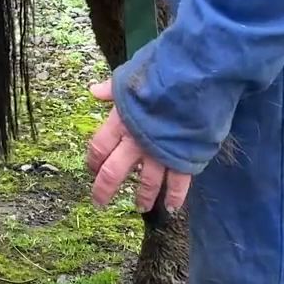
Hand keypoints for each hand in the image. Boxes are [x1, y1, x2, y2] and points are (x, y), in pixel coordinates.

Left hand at [85, 79, 190, 212]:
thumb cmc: (159, 75)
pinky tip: (172, 207)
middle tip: (99, 203)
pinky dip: (175, 197)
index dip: (93, 161)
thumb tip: (94, 91)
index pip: (99, 148)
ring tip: (140, 208)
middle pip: (113, 172)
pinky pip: (177, 183)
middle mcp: (135, 142)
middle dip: (104, 190)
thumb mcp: (130, 78)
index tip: (91, 169)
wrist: (192, 80)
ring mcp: (159, 153)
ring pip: (146, 183)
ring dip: (143, 197)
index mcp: (120, 122)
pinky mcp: (182, 158)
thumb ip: (112, 89)